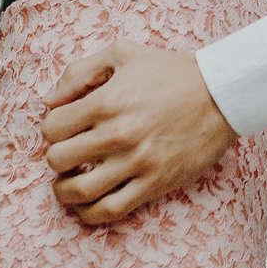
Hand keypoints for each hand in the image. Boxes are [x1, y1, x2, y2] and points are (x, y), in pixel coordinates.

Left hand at [40, 42, 235, 224]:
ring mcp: (135, 162)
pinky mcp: (153, 184)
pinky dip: (88, 213)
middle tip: (66, 152)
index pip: (52, 127)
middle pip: (59, 159)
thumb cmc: (169, 71)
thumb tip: (48, 100)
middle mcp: (117, 134)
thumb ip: (80, 71)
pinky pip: (109, 211)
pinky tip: (86, 204)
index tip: (63, 127)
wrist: (218, 94)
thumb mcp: (123, 53)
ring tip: (68, 181)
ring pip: (79, 191)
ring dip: (64, 190)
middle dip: (56, 156)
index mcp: (106, 100)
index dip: (51, 128)